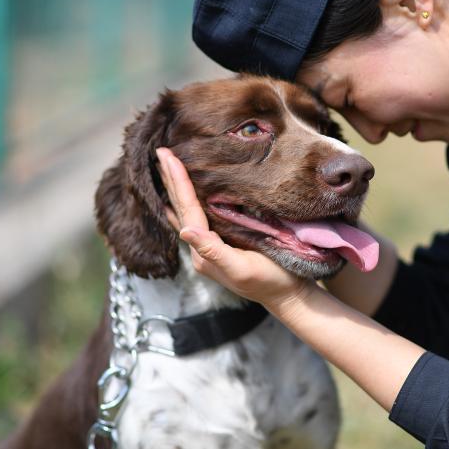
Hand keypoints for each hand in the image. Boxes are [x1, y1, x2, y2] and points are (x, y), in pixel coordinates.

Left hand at [155, 148, 313, 309]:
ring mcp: (211, 246)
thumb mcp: (241, 269)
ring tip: (166, 167)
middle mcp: (202, 248)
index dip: (178, 182)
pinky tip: (184, 195)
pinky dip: (189, 200)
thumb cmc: (270, 282)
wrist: (289, 296)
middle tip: (160, 152)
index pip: (187, 210)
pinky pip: (199, 217)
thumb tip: (184, 231)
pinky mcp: (222, 243)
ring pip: (187, 211)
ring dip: (176, 188)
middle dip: (171, 180)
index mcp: (203, 252)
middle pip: (181, 208)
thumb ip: (212, 251)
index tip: (168, 156)